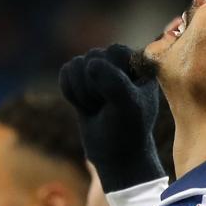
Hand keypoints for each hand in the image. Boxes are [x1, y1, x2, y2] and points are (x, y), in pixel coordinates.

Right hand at [59, 44, 166, 192]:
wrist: (116, 154)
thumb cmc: (128, 129)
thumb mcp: (129, 107)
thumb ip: (115, 83)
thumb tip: (91, 63)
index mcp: (140, 64)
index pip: (115, 51)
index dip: (112, 76)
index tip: (120, 99)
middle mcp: (120, 63)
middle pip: (93, 56)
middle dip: (95, 87)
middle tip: (108, 107)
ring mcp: (100, 70)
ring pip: (77, 64)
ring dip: (83, 92)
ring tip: (98, 108)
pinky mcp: (82, 79)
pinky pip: (66, 72)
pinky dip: (71, 92)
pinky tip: (85, 106)